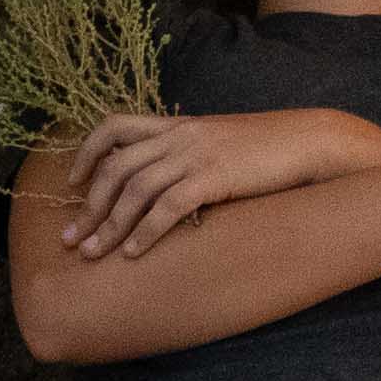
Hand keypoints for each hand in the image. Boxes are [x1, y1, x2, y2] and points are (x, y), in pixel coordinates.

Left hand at [53, 105, 380, 259]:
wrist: (309, 141)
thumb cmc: (267, 150)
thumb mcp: (218, 144)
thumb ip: (187, 157)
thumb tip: (163, 187)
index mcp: (177, 125)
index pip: (114, 127)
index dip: (87, 154)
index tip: (72, 184)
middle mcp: (179, 137)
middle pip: (116, 167)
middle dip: (88, 205)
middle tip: (70, 238)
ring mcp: (196, 155)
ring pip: (135, 190)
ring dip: (109, 226)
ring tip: (91, 254)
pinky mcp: (214, 178)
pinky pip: (168, 207)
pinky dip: (145, 232)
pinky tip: (132, 254)